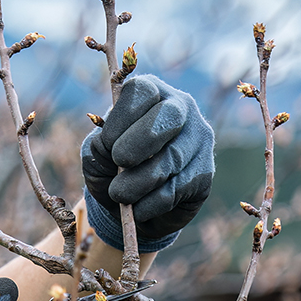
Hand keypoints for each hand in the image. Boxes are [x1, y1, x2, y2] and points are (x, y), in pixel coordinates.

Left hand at [81, 73, 214, 250]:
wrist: (129, 205)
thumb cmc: (110, 169)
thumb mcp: (95, 155)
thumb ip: (98, 146)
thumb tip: (112, 148)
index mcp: (150, 93)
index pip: (142, 91)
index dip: (121, 118)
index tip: (106, 144)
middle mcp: (181, 108)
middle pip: (169, 116)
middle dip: (138, 143)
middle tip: (119, 162)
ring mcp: (199, 139)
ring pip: (172, 158)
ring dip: (137, 182)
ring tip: (119, 194)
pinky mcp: (205, 173)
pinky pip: (178, 188)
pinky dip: (150, 203)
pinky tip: (138, 208)